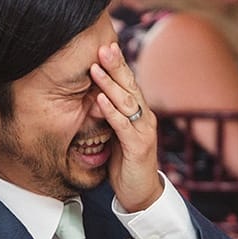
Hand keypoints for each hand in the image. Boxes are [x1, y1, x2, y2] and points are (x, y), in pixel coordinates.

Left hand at [90, 41, 160, 212]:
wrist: (140, 194)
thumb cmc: (125, 163)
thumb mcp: (115, 134)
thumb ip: (109, 116)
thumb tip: (93, 96)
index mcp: (138, 112)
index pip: (128, 83)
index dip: (117, 64)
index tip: (104, 45)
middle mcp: (144, 117)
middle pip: (130, 85)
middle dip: (116, 65)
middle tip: (104, 45)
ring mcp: (143, 131)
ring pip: (126, 101)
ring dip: (110, 84)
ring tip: (96, 67)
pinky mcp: (138, 147)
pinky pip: (123, 125)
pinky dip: (111, 111)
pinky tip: (99, 99)